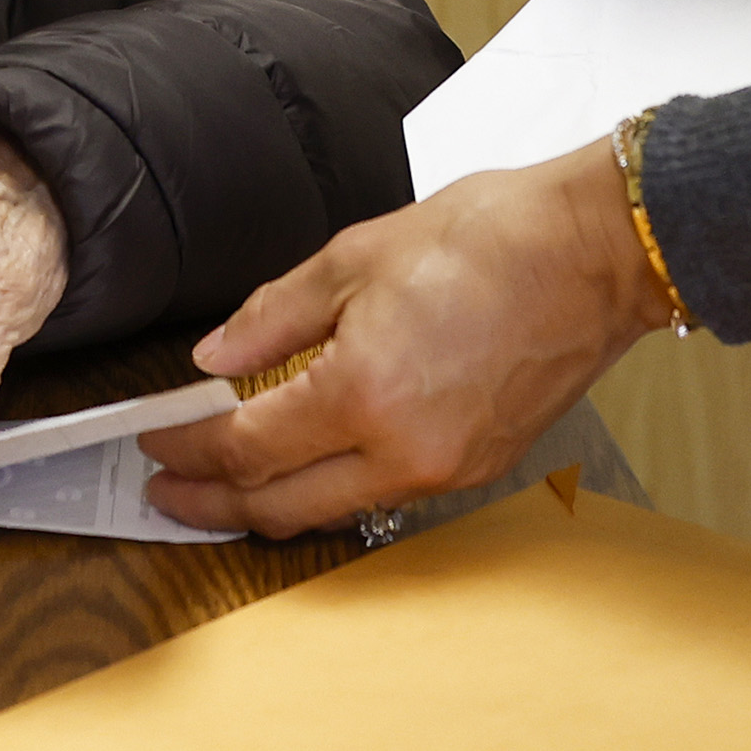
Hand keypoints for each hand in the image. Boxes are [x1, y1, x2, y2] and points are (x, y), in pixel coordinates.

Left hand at [139, 148, 674, 536]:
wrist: (596, 253)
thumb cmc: (495, 238)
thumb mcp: (358, 256)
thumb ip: (275, 314)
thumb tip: (217, 355)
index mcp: (365, 393)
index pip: (247, 446)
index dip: (187, 446)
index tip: (154, 437)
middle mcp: (405, 452)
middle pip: (280, 507)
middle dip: (211, 503)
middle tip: (166, 488)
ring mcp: (446, 471)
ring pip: (333, 513)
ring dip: (270, 505)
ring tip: (225, 485)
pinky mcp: (477, 469)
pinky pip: (384, 497)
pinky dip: (332, 490)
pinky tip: (309, 467)